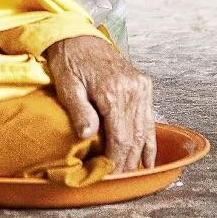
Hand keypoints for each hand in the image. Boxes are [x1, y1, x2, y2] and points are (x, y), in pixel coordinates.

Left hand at [45, 35, 155, 172]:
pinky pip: (149, 119)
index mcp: (113, 91)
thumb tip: (88, 135)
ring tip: (130, 174)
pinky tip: (148, 159)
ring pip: (144, 130)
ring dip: (138, 155)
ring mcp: (141, 87)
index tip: (108, 176)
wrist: (79, 37)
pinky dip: (149, 141)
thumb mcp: (67, 86)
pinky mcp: (144, 85)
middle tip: (117, 180)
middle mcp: (132, 89)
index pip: (120, 138)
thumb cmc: (69, 61)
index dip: (115, 161)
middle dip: (127, 163)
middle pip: (134, 137)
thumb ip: (79, 111)